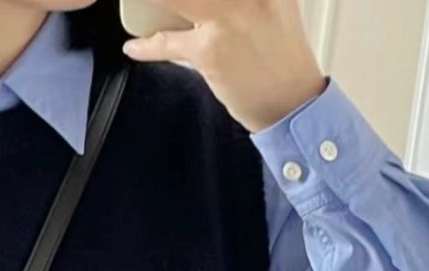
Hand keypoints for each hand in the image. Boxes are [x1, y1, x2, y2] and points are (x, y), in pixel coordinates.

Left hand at [122, 0, 326, 133]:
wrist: (294, 102)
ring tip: (139, 6)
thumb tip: (201, 4)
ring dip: (149, 3)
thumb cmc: (281, 58)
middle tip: (148, 3)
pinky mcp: (211, 50)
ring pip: (173, 0)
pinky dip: (147, 45)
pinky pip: (167, 42)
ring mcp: (228, 17)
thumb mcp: (273, 5)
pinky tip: (135, 45)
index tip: (176, 2)